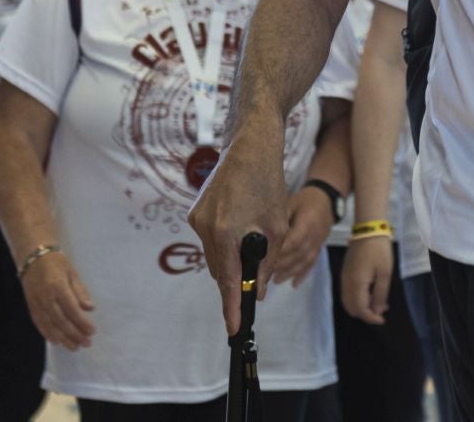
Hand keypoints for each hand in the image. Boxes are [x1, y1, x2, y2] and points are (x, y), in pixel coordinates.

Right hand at [19, 252, 96, 349]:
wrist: (33, 257)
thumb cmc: (57, 264)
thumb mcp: (73, 273)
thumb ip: (80, 292)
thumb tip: (90, 308)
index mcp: (58, 287)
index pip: (72, 310)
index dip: (82, 323)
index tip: (92, 331)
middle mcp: (46, 298)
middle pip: (61, 321)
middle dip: (75, 334)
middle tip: (86, 343)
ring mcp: (37, 303)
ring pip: (50, 326)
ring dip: (63, 338)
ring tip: (74, 347)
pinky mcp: (31, 306)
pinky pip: (39, 324)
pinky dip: (48, 334)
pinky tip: (56, 342)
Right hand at [187, 128, 289, 335]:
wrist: (250, 146)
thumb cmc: (268, 183)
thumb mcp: (277, 227)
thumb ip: (267, 262)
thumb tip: (259, 290)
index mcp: (225, 232)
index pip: (228, 281)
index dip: (232, 307)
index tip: (234, 328)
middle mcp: (205, 228)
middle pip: (219, 271)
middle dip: (235, 279)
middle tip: (255, 280)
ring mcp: (197, 219)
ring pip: (214, 256)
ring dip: (230, 259)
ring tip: (253, 239)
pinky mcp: (196, 211)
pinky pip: (209, 239)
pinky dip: (224, 243)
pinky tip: (240, 226)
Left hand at [270, 186, 335, 287]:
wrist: (327, 199)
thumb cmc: (305, 200)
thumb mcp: (291, 203)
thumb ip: (280, 218)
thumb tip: (261, 232)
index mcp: (307, 224)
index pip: (292, 242)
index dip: (279, 253)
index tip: (264, 261)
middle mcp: (314, 237)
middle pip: (297, 255)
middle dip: (281, 266)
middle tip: (265, 274)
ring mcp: (318, 244)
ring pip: (303, 262)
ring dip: (289, 272)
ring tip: (275, 281)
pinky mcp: (319, 248)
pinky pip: (311, 263)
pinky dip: (302, 274)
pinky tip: (293, 284)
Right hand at [340, 234, 395, 324]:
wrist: (368, 229)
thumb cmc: (379, 251)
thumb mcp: (385, 273)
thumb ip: (380, 294)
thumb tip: (377, 311)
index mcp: (356, 284)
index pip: (360, 310)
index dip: (371, 318)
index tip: (382, 319)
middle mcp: (346, 283)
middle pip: (351, 309)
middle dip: (365, 314)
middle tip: (380, 311)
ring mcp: (344, 278)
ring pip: (348, 302)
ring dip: (361, 307)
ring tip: (378, 302)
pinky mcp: (345, 273)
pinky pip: (347, 293)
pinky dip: (357, 298)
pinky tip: (370, 293)